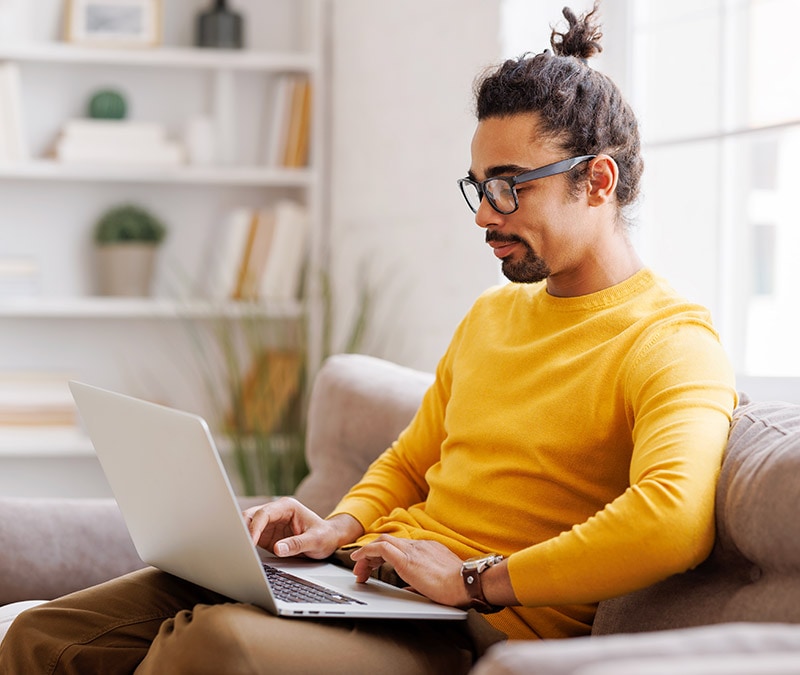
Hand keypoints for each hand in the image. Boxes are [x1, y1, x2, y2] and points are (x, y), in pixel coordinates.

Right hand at [243, 497, 362, 558]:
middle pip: (250, 517)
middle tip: (237, 547)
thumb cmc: (325, 536)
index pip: (264, 514)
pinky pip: (250, 539)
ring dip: (241, 537)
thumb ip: (297, 544)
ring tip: (236, 552)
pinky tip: (242, 555)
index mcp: (287, 507)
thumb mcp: (315, 540)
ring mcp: (269, 524)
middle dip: (241, 529)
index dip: (255, 527)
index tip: (250, 543)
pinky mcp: (266, 536)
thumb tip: (278, 549)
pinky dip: (244, 545)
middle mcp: (275, 513)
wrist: (329, 539)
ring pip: (246, 526)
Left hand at [349, 535, 469, 606]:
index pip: (399, 545)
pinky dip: (366, 551)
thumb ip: (421, 583)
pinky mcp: (406, 559)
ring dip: (367, 555)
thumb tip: (409, 590)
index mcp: (427, 549)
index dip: (383, 554)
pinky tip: (358, 559)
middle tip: (362, 569)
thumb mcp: (436, 582)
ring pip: (382, 542)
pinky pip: (381, 548)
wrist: (466, 583)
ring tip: (358, 568)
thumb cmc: (458, 587)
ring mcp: (412, 550)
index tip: (375, 565)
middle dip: (371, 554)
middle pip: (387, 541)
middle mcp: (418, 545)